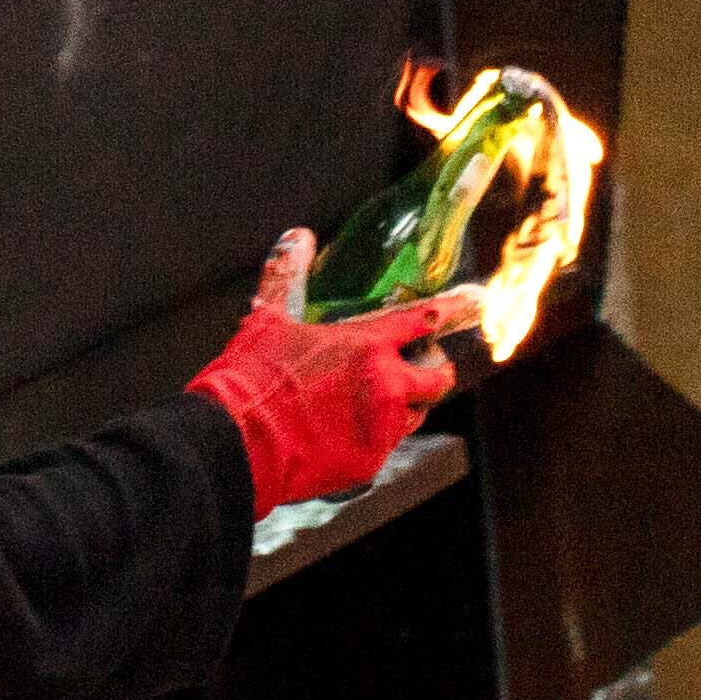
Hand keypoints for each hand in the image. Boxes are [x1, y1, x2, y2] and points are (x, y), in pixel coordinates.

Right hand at [186, 233, 472, 513]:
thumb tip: (297, 237)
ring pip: (416, 415)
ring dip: (407, 406)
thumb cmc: (252, 376)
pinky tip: (347, 434)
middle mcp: (385, 384)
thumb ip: (288, 275)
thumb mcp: (269, 319)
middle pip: (438, 378)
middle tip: (424, 370)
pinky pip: (385, 447)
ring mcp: (381, 427)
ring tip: (381, 403)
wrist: (237, 440)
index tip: (463, 309)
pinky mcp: (369, 462)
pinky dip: (374, 438)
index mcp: (367, 344)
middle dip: (436, 372)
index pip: (422, 321)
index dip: (444, 314)